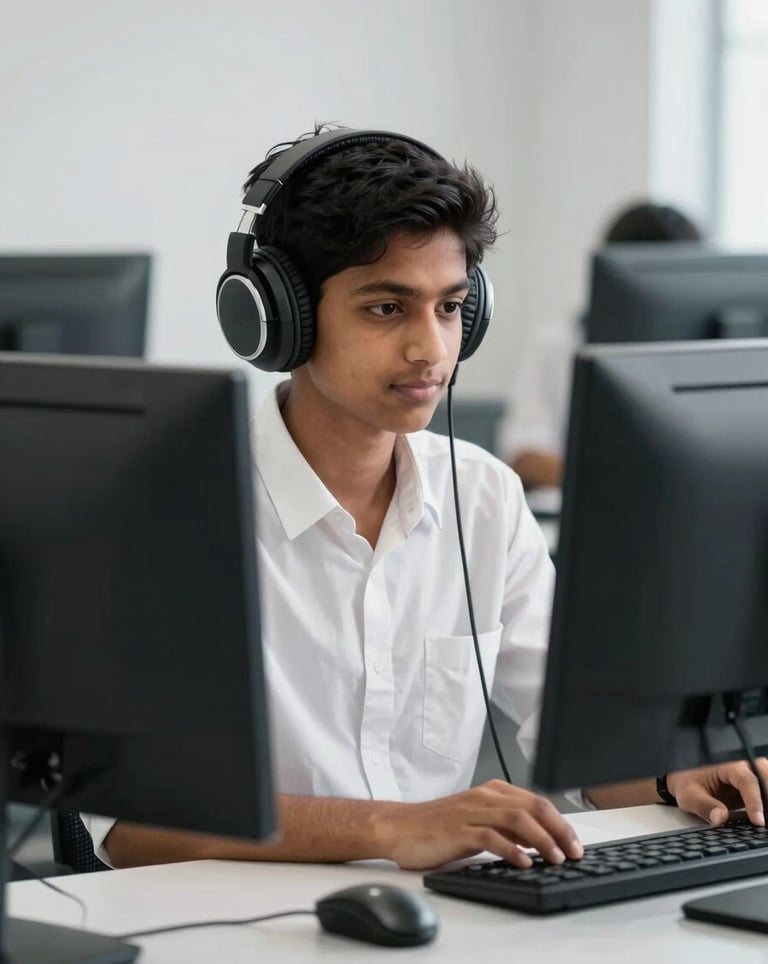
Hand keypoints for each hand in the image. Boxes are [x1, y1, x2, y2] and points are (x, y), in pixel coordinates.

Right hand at [378, 779, 582, 870]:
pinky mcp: (458, 829)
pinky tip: (524, 862)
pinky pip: (491, 836)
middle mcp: (484, 797)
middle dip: (559, 829)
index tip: (576, 843)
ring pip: (516, 819)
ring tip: (556, 858)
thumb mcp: (479, 823)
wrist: (400, 828)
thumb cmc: (438, 827)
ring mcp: (471, 811)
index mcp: (492, 792)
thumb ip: (507, 828)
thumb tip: (540, 841)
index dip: (560, 822)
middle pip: (532, 807)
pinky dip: (511, 849)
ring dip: (541, 839)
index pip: (536, 802)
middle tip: (575, 851)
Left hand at [667, 759, 767, 826]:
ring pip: (767, 781)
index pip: (748, 780)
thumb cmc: (686, 782)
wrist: (685, 777)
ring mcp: (749, 773)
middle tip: (765, 822)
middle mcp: (741, 765)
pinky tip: (764, 818)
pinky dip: (766, 803)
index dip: (755, 802)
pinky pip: (765, 790)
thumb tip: (720, 817)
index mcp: (727, 764)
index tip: (758, 821)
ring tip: (765, 822)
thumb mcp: (689, 795)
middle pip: (765, 776)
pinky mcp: (753, 784)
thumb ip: (704, 806)